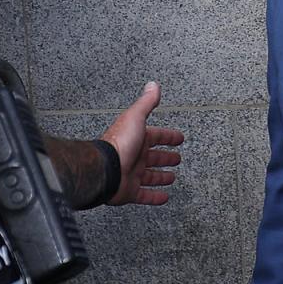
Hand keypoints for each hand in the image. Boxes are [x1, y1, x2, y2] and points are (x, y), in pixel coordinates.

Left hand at [100, 81, 183, 205]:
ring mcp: (132, 174)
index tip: (178, 138)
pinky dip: (155, 197)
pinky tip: (164, 197)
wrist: (104, 169)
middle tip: (176, 158)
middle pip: (153, 157)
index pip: (156, 136)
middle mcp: (134, 156)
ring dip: (161, 176)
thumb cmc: (118, 145)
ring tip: (172, 177)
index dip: (168, 137)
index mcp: (137, 139)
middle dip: (165, 157)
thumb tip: (153, 86)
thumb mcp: (135, 118)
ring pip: (150, 176)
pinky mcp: (130, 191)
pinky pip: (144, 195)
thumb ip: (146, 103)